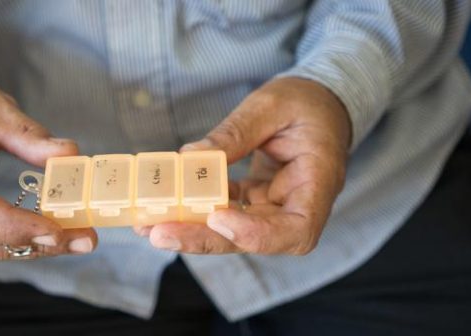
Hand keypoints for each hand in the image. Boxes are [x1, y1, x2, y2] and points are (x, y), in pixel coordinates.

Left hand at [144, 77, 350, 254]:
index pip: (297, 230)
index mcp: (319, 183)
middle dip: (205, 239)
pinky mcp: (256, 200)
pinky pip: (226, 211)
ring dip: (193, 230)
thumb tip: (190, 156)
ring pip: (235, 231)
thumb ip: (236, 132)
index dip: (257, 235)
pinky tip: (165, 207)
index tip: (218, 218)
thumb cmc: (306, 100)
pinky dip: (196, 211)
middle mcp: (299, 205)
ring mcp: (276, 206)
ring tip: (150, 226)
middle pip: (255, 239)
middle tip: (160, 234)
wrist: (321, 102)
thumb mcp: (272, 105)